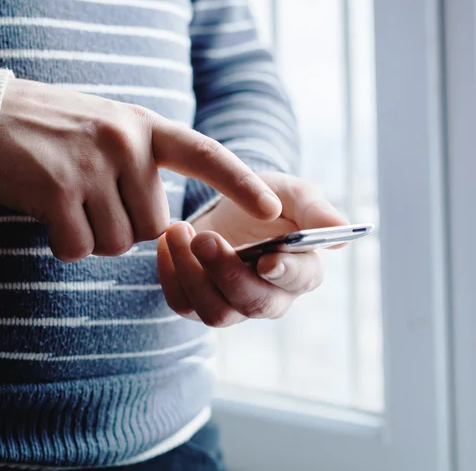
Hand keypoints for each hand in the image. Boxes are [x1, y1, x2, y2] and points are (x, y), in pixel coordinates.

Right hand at [0, 79, 281, 260]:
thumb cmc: (58, 129)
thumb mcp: (113, 129)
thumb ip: (145, 165)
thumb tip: (165, 225)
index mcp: (146, 126)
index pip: (206, 154)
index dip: (240, 182)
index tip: (272, 206)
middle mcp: (125, 141)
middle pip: (153, 225)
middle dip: (127, 228)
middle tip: (93, 201)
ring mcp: (91, 164)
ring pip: (117, 243)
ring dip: (94, 235)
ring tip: (68, 201)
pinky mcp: (56, 188)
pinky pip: (78, 247)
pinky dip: (64, 244)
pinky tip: (48, 214)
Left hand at [157, 172, 346, 326]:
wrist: (225, 207)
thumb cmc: (264, 199)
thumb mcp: (288, 191)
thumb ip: (313, 207)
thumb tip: (340, 227)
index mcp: (301, 267)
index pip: (301, 280)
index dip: (286, 272)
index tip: (266, 259)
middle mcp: (270, 295)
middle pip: (254, 304)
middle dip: (227, 272)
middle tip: (204, 237)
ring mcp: (233, 305)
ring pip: (216, 312)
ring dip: (192, 274)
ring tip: (176, 231)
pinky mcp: (200, 303)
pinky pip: (183, 305)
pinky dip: (170, 276)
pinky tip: (165, 242)